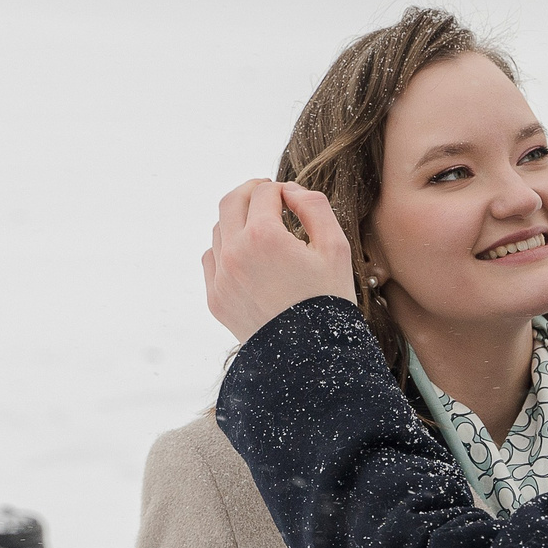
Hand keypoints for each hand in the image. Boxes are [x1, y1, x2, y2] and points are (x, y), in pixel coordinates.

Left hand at [202, 179, 356, 342]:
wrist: (310, 358)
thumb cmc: (328, 302)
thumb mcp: (336, 248)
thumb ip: (315, 206)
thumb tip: (290, 190)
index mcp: (264, 236)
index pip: (264, 192)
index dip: (281, 190)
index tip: (293, 200)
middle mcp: (234, 253)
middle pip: (231, 201)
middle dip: (251, 192)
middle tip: (268, 195)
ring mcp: (220, 277)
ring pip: (219, 229)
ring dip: (238, 221)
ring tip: (261, 230)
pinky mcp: (215, 298)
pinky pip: (211, 259)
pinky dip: (226, 249)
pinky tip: (247, 256)